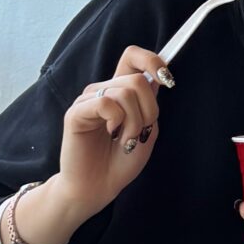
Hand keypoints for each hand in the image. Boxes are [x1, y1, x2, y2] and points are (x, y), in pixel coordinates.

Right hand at [49, 46, 171, 226]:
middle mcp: (103, 90)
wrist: (99, 187)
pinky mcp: (75, 113)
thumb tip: (155, 78)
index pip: (133, 56)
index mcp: (120, 91)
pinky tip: (111, 134)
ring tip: (126, 139)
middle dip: (149, 109)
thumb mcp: (147, 129)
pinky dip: (117, 120)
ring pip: (125, 92)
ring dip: (135, 121)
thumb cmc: (121, 161)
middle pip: (137, 79)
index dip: (152, 60)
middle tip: (141, 132)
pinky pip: (105, 103)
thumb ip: (150, 103)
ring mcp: (88, 100)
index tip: (167, 80)